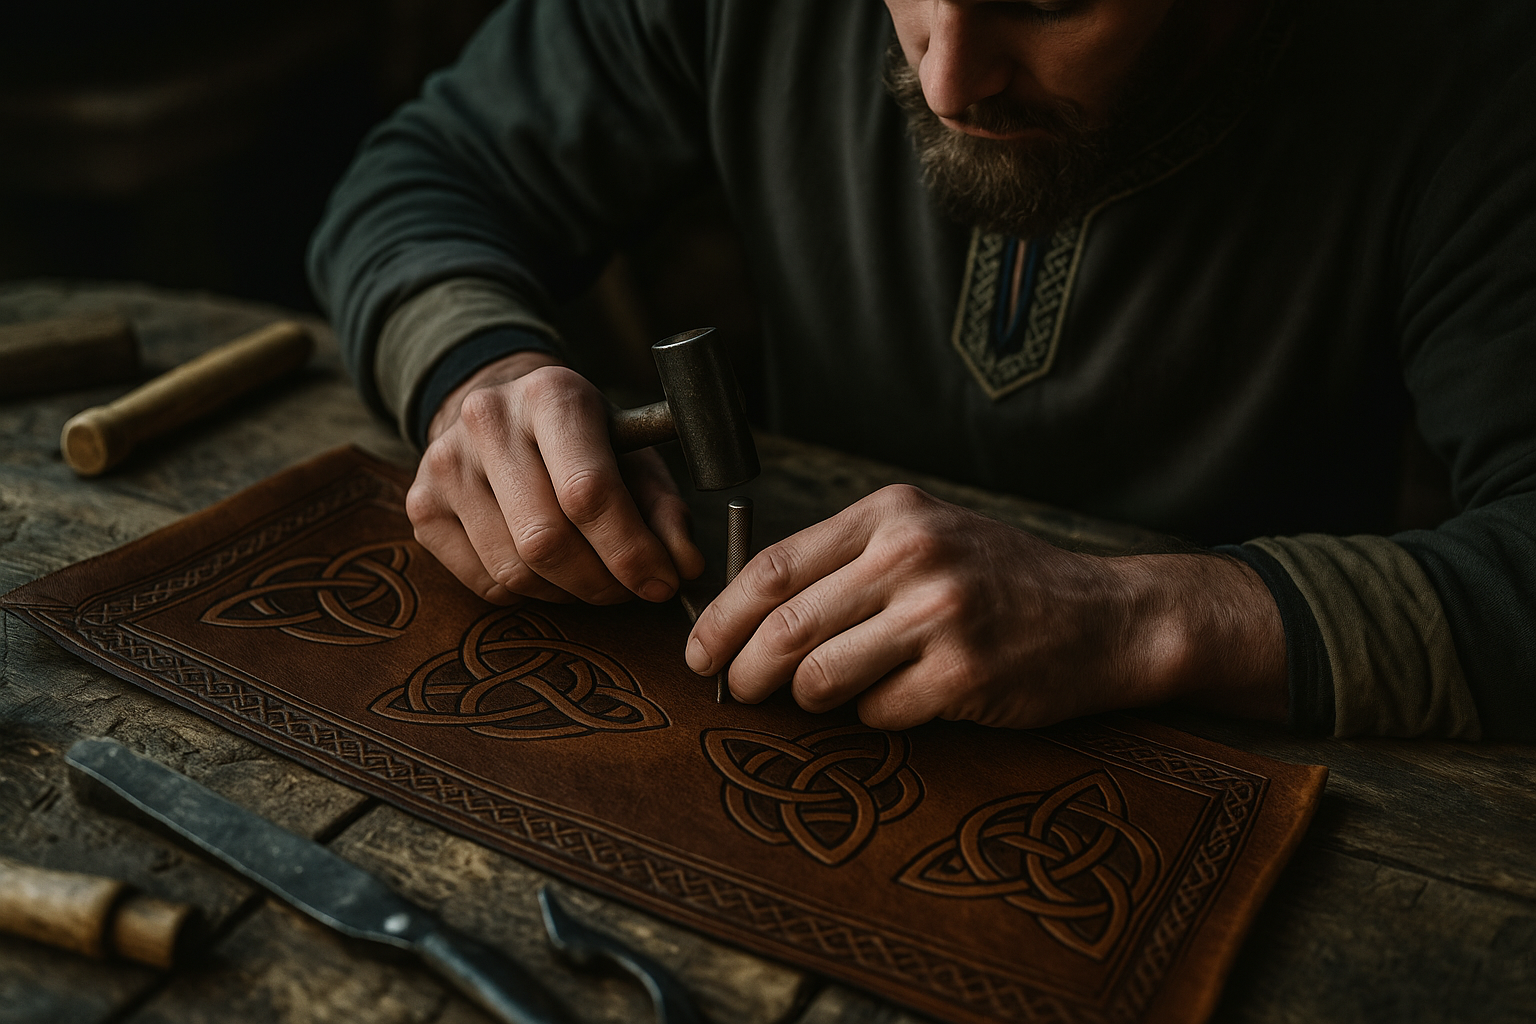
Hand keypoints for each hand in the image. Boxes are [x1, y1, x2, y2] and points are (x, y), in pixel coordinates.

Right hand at [407, 351, 703, 604]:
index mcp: (552, 394)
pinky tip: (548, 571)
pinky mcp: (421, 505)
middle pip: (546, 539)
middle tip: (631, 590)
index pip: (587, 490)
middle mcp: (488, 420)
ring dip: (568, 593)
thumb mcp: (633, 454)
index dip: (629, 550)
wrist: (502, 414)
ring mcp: (445, 462)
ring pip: (514, 570)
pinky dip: (529, 593)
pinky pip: (484, 582)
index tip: (661, 582)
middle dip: (601, 581)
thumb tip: (682, 567)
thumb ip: (663, 508)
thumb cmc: (582, 441)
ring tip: (594, 578)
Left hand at [685, 484, 1286, 729]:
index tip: (697, 652)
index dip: (721, 617)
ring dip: (808, 701)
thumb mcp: (925, 537)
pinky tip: (907, 700)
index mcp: (891, 514)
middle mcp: (913, 555)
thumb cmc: (1000, 581)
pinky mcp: (965, 675)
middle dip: (744, 672)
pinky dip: (876, 719)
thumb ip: (844, 563)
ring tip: (828, 696)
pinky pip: (878, 715)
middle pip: (785, 628)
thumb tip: (746, 621)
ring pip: (821, 678)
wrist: (1107, 616)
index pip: (773, 567)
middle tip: (735, 694)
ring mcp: (941, 616)